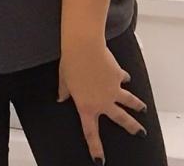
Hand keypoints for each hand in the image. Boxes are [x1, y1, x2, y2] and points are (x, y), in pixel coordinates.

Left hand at [58, 39, 146, 162]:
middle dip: (132, 127)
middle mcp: (103, 102)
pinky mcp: (118, 77)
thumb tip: (60, 98)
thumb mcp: (63, 79)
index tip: (100, 160)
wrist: (83, 48)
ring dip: (137, 105)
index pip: (90, 132)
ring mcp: (113, 90)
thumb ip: (64, 91)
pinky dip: (124, 78)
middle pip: (121, 119)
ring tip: (142, 109)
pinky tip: (125, 77)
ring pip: (129, 102)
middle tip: (140, 133)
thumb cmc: (70, 63)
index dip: (95, 147)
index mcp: (86, 106)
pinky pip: (123, 79)